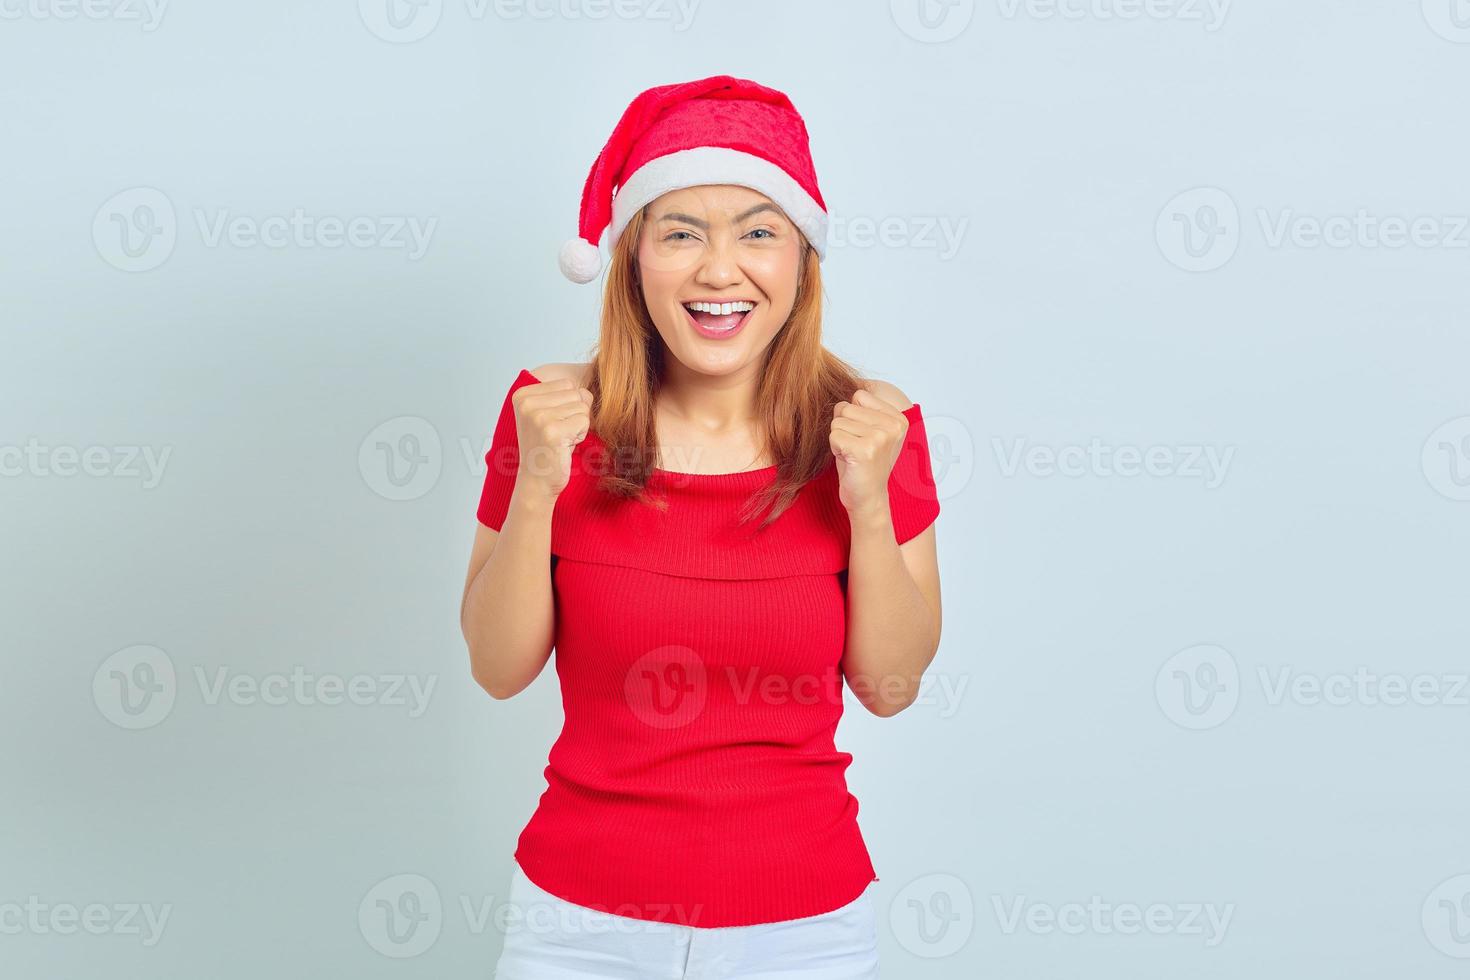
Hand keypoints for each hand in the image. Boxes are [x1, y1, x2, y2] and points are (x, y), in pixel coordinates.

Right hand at [511, 377, 592, 499]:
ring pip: (582, 407)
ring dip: (578, 426)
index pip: (566, 383)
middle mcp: (527, 403)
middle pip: (575, 393)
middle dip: (575, 415)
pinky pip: (584, 421)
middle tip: (559, 433)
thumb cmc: (546, 447)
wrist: (537, 481)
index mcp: (522, 395)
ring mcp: (538, 416)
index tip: (553, 424)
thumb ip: (567, 396)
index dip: (568, 405)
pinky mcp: (552, 431)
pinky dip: (580, 435)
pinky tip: (564, 446)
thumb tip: (587, 392)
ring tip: (561, 440)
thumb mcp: (550, 414)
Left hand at [829, 387, 906, 518]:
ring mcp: (881, 438)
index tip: (862, 436)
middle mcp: (893, 426)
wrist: (867, 497)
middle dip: (843, 428)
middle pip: (845, 407)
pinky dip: (835, 449)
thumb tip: (845, 381)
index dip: (852, 415)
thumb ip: (861, 408)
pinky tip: (849, 461)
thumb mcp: (868, 430)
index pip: (859, 395)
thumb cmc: (862, 463)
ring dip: (839, 439)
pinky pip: (834, 436)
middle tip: (855, 448)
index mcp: (898, 418)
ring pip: (837, 422)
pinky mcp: (865, 450)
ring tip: (852, 455)